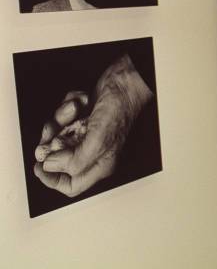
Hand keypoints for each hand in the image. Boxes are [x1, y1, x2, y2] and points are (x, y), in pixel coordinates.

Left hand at [33, 54, 152, 196]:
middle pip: (58, 157)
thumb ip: (72, 161)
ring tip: (74, 110)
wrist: (124, 83)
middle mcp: (93, 151)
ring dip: (61, 119)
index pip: (71, 185)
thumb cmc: (119, 111)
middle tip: (54, 130)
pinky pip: (63, 117)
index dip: (51, 179)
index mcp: (100, 164)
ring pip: (58, 134)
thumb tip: (50, 165)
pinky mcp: (82, 118)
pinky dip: (67, 107)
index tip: (39, 167)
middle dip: (52, 140)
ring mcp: (87, 134)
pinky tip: (82, 102)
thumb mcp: (96, 142)